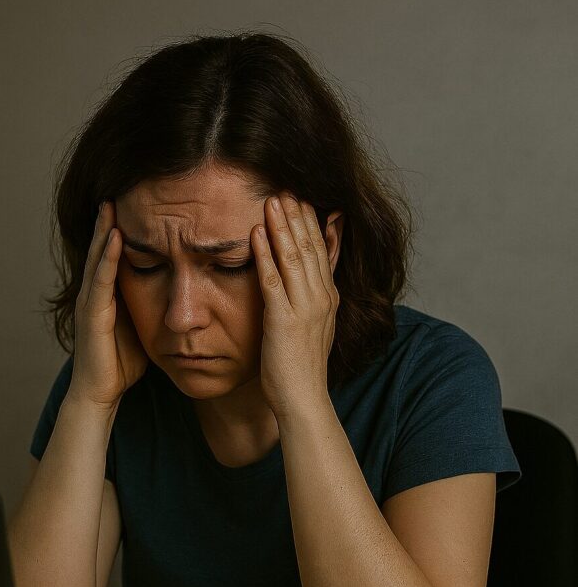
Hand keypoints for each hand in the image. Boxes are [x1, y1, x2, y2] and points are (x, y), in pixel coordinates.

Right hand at [69, 201, 148, 410]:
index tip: (132, 205)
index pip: (114, 256)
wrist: (100, 394)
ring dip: (103, 230)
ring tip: (112, 203)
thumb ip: (152, 307)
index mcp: (107, 296)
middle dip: (108, 221)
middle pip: (101, 249)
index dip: (120, 231)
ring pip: (97, 259)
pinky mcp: (92, 316)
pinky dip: (107, 258)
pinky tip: (115, 238)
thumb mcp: (143, 327)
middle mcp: (95, 294)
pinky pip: (101, 281)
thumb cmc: (121, 365)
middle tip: (118, 190)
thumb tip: (178, 294)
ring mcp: (91, 303)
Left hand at [251, 192, 338, 420]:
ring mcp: (305, 308)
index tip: (300, 199)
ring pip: (294, 257)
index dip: (310, 223)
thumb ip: (311, 300)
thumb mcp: (313, 328)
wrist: (304, 399)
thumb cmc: (301, 370)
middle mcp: (321, 298)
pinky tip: (257, 233)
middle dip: (298, 215)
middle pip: (310, 247)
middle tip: (286, 187)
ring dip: (283, 226)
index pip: (322, 251)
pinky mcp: (284, 320)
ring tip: (272, 199)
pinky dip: (266, 254)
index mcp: (328, 299)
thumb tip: (306, 282)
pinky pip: (273, 280)